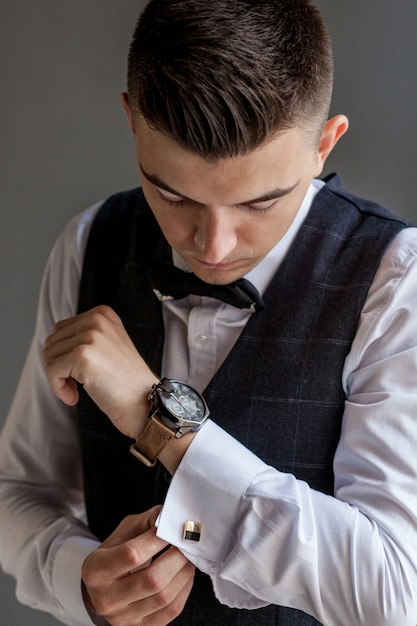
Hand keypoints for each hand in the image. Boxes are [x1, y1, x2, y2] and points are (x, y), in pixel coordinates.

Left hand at [43, 305, 157, 438]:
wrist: (145, 402)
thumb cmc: (125, 381)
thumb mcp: (107, 346)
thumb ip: (83, 337)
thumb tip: (49, 344)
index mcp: (103, 313)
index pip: (60, 330)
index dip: (63, 355)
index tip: (79, 373)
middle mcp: (97, 319)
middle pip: (52, 342)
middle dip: (58, 367)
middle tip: (76, 385)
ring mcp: (91, 336)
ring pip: (49, 356)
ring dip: (58, 379)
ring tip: (76, 391)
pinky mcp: (83, 355)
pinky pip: (52, 371)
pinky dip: (58, 388)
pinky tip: (74, 398)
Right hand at [82, 506, 194, 624]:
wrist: (103, 588)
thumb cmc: (116, 553)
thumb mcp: (123, 532)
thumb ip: (147, 522)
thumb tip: (171, 518)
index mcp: (96, 570)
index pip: (132, 554)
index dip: (157, 540)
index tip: (172, 528)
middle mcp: (106, 599)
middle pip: (152, 579)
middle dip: (177, 557)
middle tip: (188, 542)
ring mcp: (123, 618)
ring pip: (164, 596)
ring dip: (184, 572)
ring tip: (189, 555)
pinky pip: (171, 610)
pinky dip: (184, 589)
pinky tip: (185, 573)